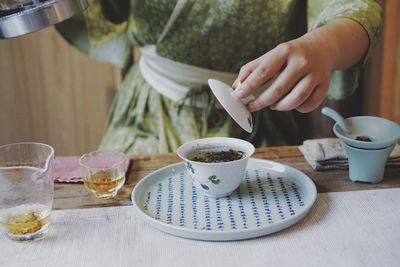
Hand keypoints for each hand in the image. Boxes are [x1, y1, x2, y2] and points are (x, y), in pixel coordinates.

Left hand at [232, 18, 368, 112]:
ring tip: (274, 104)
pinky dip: (298, 108)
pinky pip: (309, 105)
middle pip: (278, 89)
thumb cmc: (290, 55)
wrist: (322, 47)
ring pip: (295, 99)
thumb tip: (236, 87)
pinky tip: (292, 103)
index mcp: (284, 51)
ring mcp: (315, 73)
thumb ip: (251, 70)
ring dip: (280, 107)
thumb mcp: (271, 55)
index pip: (263, 71)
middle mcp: (301, 61)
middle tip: (252, 106)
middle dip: (261, 102)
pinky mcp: (325, 85)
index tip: (238, 96)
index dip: (249, 86)